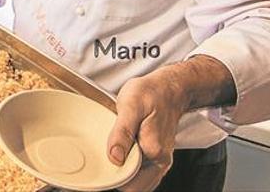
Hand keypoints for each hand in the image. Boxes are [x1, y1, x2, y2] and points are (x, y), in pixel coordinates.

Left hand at [106, 73, 187, 191]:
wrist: (170, 87)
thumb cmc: (152, 93)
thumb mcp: (131, 106)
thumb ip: (122, 133)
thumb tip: (115, 158)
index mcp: (154, 152)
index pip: (131, 185)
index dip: (112, 180)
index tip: (99, 170)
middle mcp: (160, 160)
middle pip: (135, 187)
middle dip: (117, 180)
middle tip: (101, 164)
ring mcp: (160, 159)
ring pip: (139, 181)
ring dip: (123, 175)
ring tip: (108, 160)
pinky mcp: (157, 155)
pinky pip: (142, 172)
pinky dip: (130, 170)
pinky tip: (119, 156)